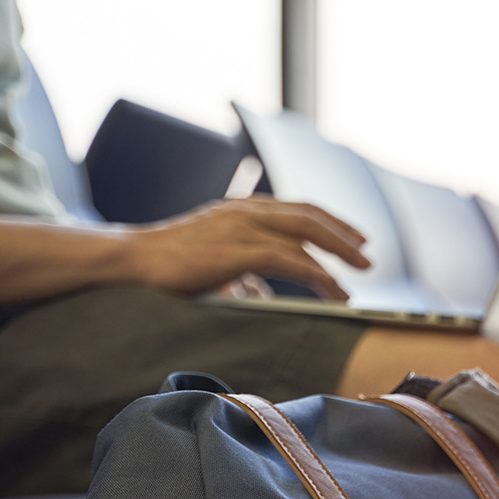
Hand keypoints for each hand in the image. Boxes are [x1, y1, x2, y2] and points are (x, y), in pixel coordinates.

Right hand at [121, 197, 370, 299]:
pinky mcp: (239, 250)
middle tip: (367, 256)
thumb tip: (258, 290)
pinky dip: (318, 274)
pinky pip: (291, 259)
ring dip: (338, 255)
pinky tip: (333, 290)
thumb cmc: (167, 264)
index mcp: (243, 210)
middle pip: (310, 216)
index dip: (331, 222)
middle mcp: (247, 211)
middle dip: (343, 236)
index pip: (298, 209)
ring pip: (306, 235)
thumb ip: (240, 271)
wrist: (131, 259)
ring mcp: (243, 227)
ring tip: (357, 276)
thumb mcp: (212, 261)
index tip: (354, 237)